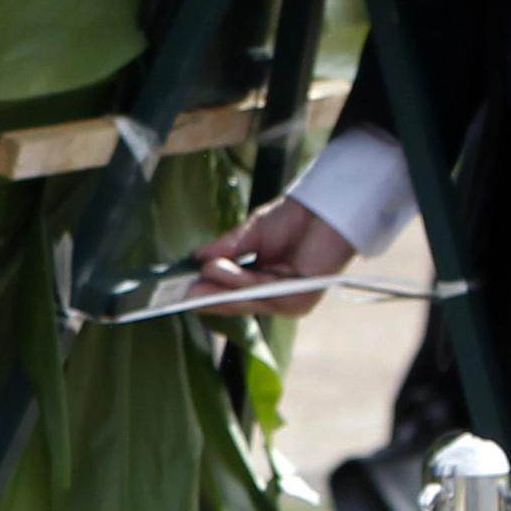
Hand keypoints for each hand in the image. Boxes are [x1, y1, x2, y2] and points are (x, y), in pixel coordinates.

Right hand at [191, 194, 359, 293]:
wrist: (329, 207)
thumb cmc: (296, 220)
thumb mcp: (251, 233)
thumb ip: (226, 249)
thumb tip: (197, 258)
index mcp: (265, 285)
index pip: (232, 295)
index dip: (209, 292)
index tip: (182, 289)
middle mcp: (276, 297)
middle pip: (237, 302)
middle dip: (210, 295)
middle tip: (183, 292)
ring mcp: (289, 301)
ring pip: (247, 298)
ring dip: (223, 286)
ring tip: (201, 273)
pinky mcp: (301, 298)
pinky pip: (263, 292)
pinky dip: (241, 282)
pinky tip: (221, 272)